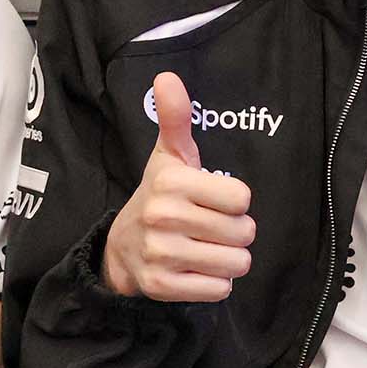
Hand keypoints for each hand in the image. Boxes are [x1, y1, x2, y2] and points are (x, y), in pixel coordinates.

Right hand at [101, 71, 255, 301]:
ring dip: (228, 260)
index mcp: (171, 181)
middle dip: (235, 233)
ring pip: (236, 263)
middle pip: (244, 233)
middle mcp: (164, 217)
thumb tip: (167, 77)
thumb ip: (176, 119)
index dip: (234, 201)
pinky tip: (194, 270)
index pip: (242, 198)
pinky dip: (214, 284)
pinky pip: (219, 291)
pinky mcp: (162, 287)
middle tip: (210, 228)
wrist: (122, 248)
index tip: (213, 200)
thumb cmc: (160, 196)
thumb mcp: (169, 157)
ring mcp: (161, 254)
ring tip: (205, 248)